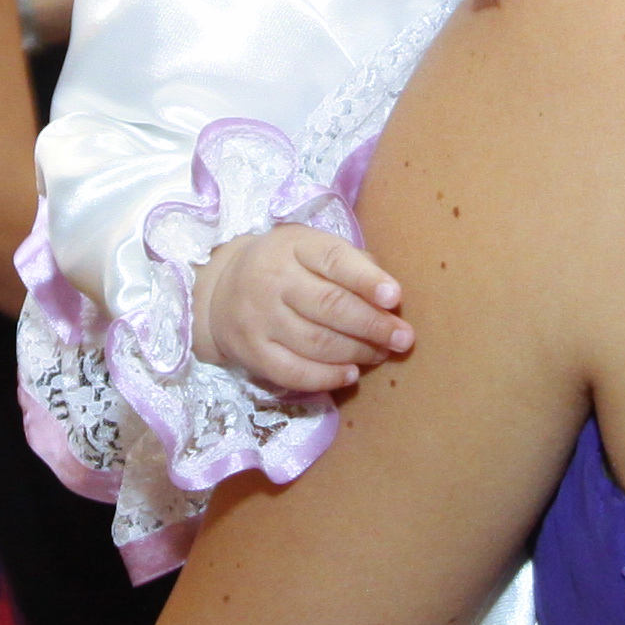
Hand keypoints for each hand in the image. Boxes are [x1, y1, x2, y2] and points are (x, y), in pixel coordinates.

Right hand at [198, 221, 413, 396]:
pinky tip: (350, 374)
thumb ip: (350, 265)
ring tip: (381, 354)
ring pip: (316, 342)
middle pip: (329, 306)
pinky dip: (326, 377)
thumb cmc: (285, 267)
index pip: (334, 261)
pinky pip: (293, 372)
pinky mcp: (251, 352)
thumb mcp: (311, 248)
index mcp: (294, 247)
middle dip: (373, 325)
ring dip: (357, 352)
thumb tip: (389, 297)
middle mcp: (272, 280)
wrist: (220, 290)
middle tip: (403, 338)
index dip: (367, 281)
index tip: (395, 297)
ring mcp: (259, 318)